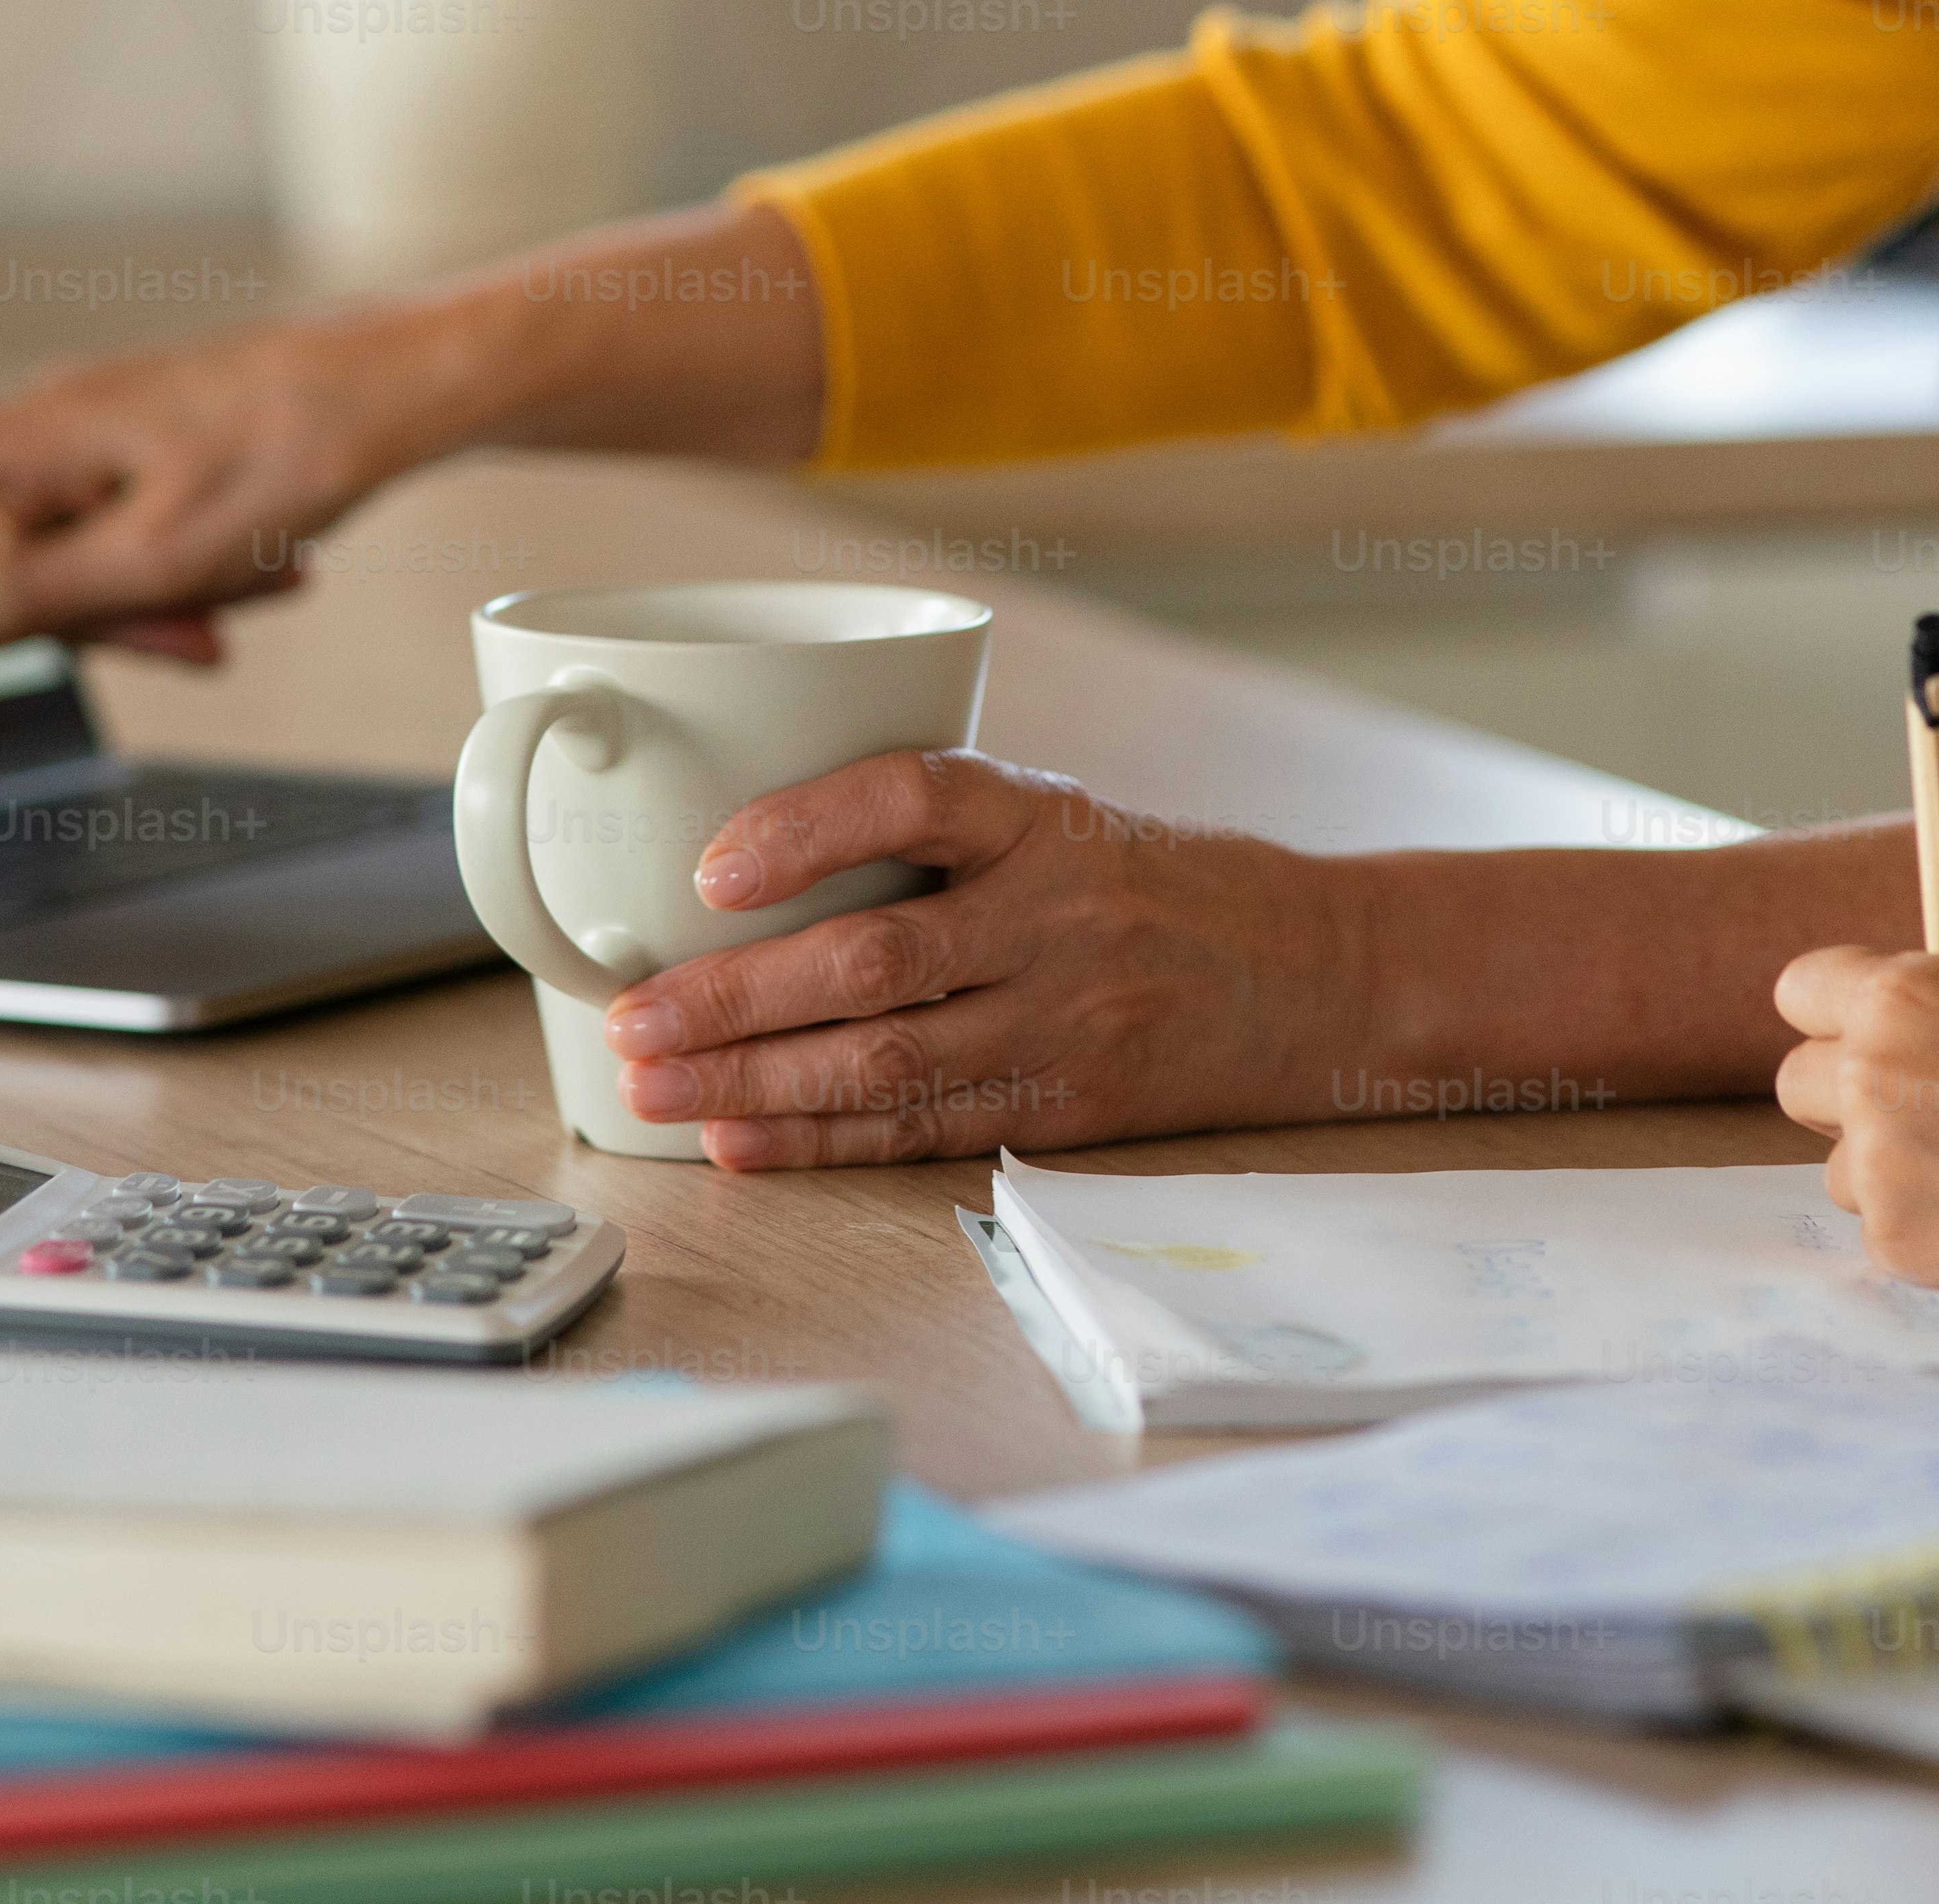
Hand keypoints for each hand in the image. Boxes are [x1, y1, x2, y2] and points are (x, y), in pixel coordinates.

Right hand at [0, 200, 823, 658]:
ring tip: (267, 578)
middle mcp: (51, 432)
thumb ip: (45, 596)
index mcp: (33, 441)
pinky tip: (277, 564)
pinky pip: (138, 537)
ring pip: (87, 564)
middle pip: (13, 566)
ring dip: (168, 597)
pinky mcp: (149, 450)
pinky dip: (197, 565)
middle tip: (218, 627)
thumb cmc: (295, 449)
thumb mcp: (169, 552)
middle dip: (105, 617)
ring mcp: (102, 440)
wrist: (408, 386)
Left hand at [599, 751, 1373, 1166]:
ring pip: (887, 1058)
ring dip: (754, 1079)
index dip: (806, 828)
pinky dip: (821, 1139)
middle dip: (736, 995)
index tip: (708, 865)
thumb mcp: (1059, 815)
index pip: (916, 798)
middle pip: (877, 957)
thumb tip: (730, 862)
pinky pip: (924, 1127)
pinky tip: (740, 1140)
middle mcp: (1055, 914)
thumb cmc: (1148, 881)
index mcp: (1043, 817)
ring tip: (652, 1084)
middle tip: (631, 1017)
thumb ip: (932, 833)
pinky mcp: (1063, 1104)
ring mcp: (1063, 1017)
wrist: (1307, 970)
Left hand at [1773, 944, 1938, 1303]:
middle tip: (1922, 1112)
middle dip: (1847, 1095)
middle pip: (1797, 1084)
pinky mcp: (1902, 1244)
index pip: (1800, 990)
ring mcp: (1880, 1166)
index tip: (1860, 1032)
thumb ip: (1938, 1017)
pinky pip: (1886, 1232)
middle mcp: (1872, 1075)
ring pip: (1843, 1169)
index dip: (1834, 1013)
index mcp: (1901, 996)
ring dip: (1892, 1172)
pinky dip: (1931, 1230)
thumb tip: (1895, 1035)